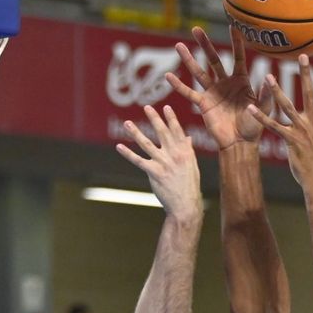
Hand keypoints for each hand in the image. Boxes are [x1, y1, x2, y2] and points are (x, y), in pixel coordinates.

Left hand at [116, 105, 202, 222]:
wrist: (185, 205)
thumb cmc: (189, 186)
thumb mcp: (192, 166)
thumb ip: (188, 150)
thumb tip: (187, 137)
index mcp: (185, 152)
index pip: (177, 131)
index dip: (171, 118)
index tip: (166, 107)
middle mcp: (174, 155)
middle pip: (162, 132)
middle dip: (154, 119)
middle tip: (146, 107)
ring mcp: (163, 163)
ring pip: (146, 144)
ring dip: (136, 132)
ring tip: (127, 123)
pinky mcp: (154, 173)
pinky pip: (138, 160)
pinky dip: (128, 153)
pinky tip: (119, 146)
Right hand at [166, 26, 268, 149]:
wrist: (240, 143)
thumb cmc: (254, 126)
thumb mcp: (264, 108)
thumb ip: (266, 93)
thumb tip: (270, 76)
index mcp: (241, 81)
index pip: (237, 58)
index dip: (235, 43)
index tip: (233, 26)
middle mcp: (225, 83)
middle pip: (213, 59)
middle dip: (205, 44)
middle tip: (196, 29)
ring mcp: (213, 92)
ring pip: (199, 72)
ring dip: (188, 59)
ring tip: (179, 45)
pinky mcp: (203, 104)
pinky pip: (189, 93)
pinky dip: (179, 86)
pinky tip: (169, 76)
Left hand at [248, 55, 312, 187]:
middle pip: (309, 92)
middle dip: (306, 73)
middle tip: (302, 55)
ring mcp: (301, 130)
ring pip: (287, 105)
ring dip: (276, 90)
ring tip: (268, 76)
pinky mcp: (290, 140)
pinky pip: (273, 126)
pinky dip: (261, 117)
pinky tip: (250, 108)